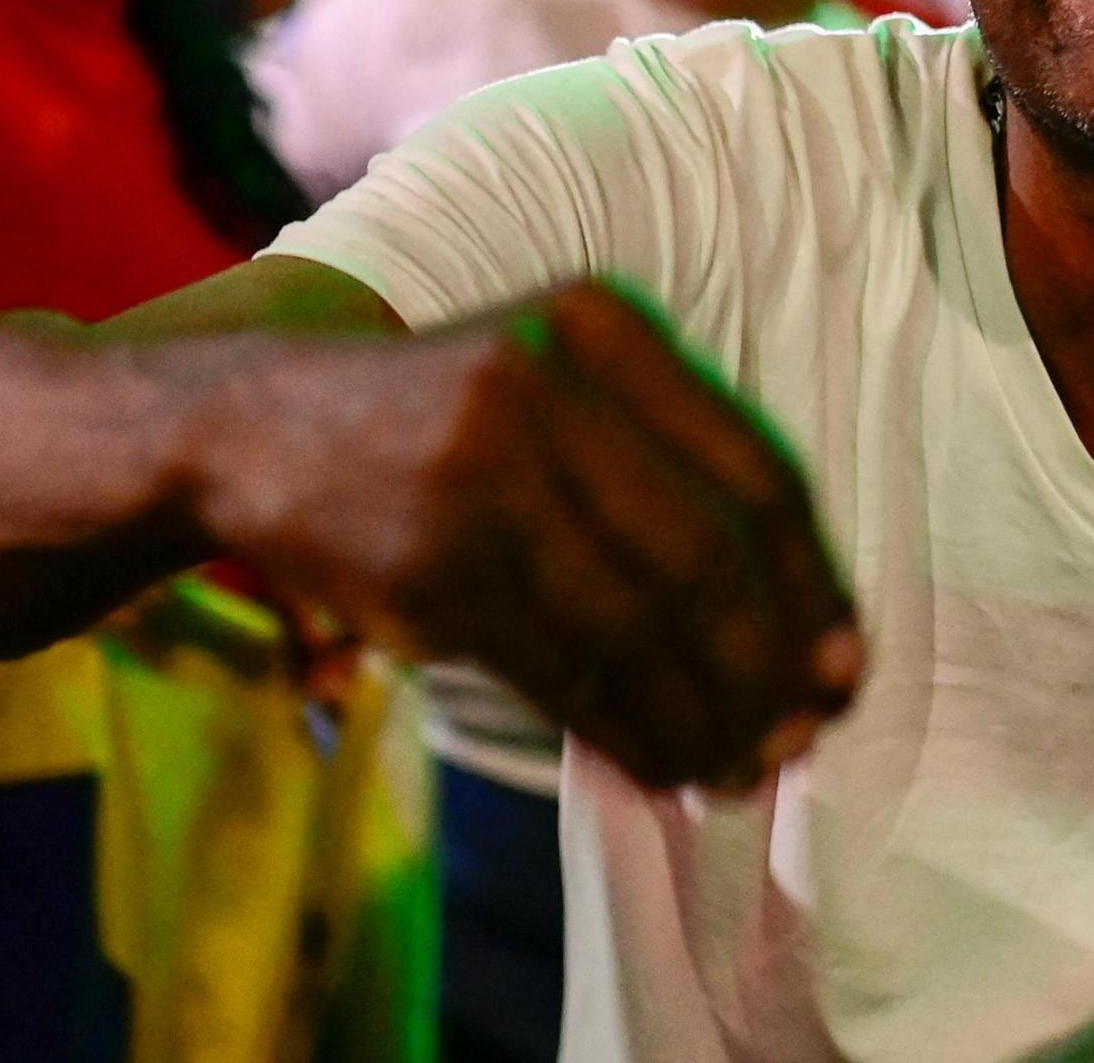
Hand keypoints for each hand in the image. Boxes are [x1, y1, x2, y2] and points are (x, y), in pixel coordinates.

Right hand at [185, 278, 863, 789]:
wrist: (248, 425)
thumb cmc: (447, 419)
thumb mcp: (560, 385)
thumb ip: (671, 469)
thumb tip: (800, 630)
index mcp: (603, 327)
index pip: (751, 471)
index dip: (813, 581)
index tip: (846, 663)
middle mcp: (546, 390)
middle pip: (705, 555)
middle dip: (767, 663)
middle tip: (803, 735)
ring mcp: (478, 479)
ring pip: (635, 626)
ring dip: (701, 716)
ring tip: (740, 767)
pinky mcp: (424, 568)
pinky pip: (559, 671)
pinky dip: (624, 731)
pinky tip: (662, 765)